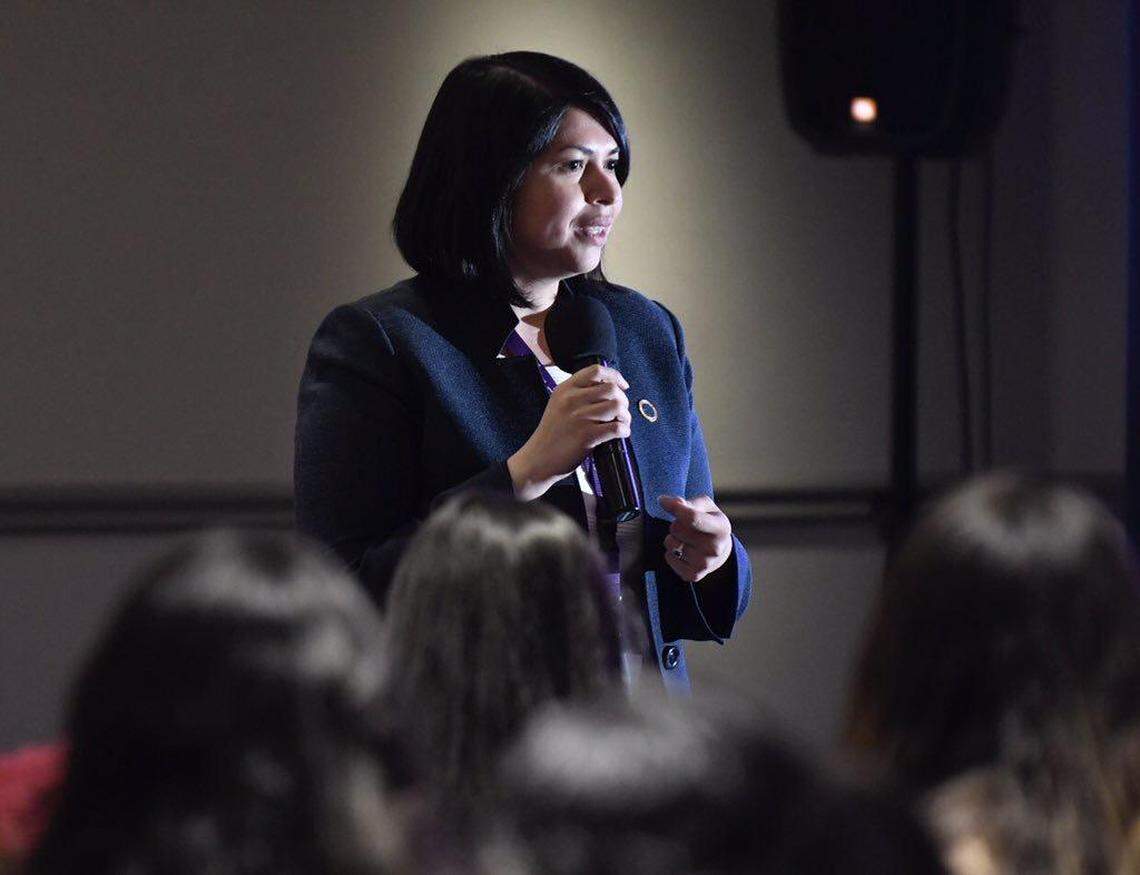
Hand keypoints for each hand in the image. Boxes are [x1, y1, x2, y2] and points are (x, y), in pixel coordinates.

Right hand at [508, 364, 630, 499]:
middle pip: (611, 389)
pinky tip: (621, 434)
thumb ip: (578, 393)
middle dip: (623, 400)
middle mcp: (572, 400)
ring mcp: (579, 418)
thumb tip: (608, 389)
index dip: (615, 376)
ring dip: (625, 415)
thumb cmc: (551, 433)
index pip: (596, 371)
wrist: (538, 459)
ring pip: (616, 406)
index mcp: (565, 389)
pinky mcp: (586, 436)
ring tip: (621, 423)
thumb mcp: (558, 404)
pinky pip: (616, 428)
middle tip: (621, 411)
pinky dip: (624, 430)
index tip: (622, 386)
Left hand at [659, 495, 732, 582]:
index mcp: (721, 527)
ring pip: (671, 544)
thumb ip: (688, 502)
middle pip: (677, 528)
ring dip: (673, 538)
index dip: (674, 508)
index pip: (692, 517)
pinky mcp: (693, 575)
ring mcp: (704, 564)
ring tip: (684, 539)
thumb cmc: (709, 522)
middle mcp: (715, 548)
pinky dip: (671, 553)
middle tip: (687, 527)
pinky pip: (668, 558)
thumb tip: (666, 502)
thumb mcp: (705, 506)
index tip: (662, 500)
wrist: (720, 549)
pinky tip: (682, 551)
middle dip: (676, 524)